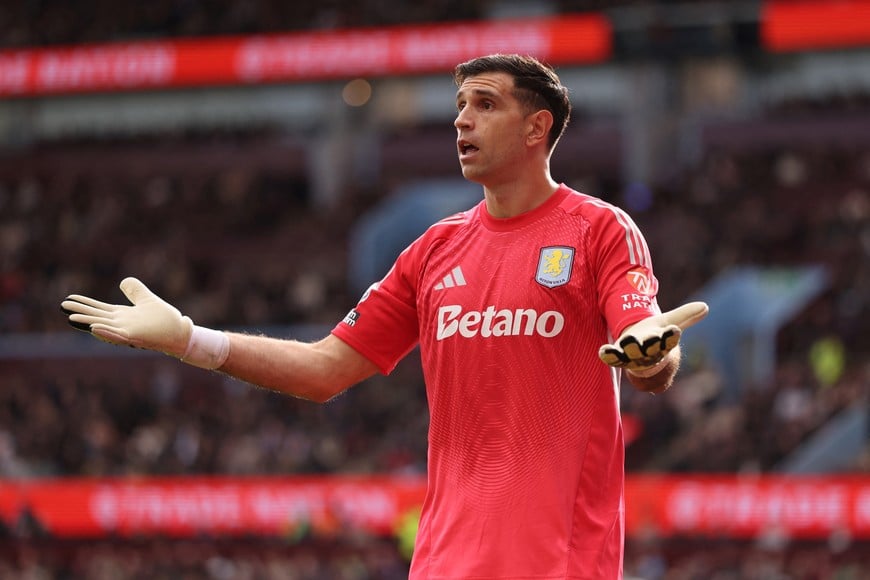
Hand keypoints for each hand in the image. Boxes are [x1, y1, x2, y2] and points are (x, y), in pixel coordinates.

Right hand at [61, 277, 192, 357]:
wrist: (180, 332)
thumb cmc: (164, 319)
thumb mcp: (147, 299)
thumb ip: (135, 291)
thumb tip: (123, 281)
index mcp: (122, 316)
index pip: (99, 309)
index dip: (84, 304)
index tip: (68, 298)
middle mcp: (122, 325)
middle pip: (96, 317)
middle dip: (80, 312)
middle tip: (62, 306)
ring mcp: (128, 332)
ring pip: (104, 327)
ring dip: (89, 323)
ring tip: (72, 318)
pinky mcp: (137, 338)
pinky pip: (119, 336)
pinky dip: (107, 333)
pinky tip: (95, 328)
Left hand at [598, 301, 708, 371]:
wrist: (642, 356)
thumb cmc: (656, 337)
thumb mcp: (669, 323)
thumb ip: (685, 315)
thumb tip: (705, 306)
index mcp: (663, 342)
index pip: (670, 339)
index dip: (671, 336)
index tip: (674, 331)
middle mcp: (649, 351)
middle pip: (652, 348)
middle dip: (651, 344)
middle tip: (651, 339)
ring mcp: (633, 355)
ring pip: (633, 354)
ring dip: (630, 349)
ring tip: (627, 340)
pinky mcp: (619, 356)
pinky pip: (614, 358)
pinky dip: (609, 355)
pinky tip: (603, 351)